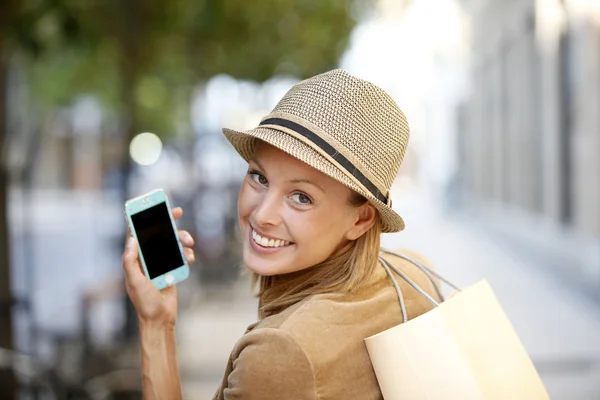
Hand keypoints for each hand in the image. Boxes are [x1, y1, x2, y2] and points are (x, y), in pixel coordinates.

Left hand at [122, 207, 194, 326]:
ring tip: (189, 243)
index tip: (153, 207)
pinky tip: (190, 258)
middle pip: (158, 233)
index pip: (138, 233)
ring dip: (181, 239)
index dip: (144, 218)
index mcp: (136, 258)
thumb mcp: (134, 281)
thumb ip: (130, 261)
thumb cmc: (144, 302)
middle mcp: (148, 258)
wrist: (160, 319)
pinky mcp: (172, 268)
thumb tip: (132, 239)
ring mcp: (161, 262)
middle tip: (178, 212)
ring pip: (172, 243)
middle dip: (168, 222)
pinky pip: (180, 255)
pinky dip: (186, 253)